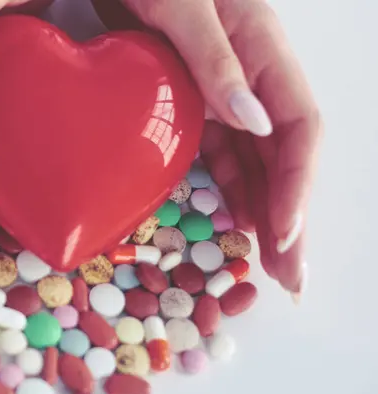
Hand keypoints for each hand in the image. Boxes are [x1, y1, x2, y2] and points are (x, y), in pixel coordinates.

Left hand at [123, 0, 321, 296]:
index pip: (299, 128)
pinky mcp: (195, 101)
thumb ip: (218, 59)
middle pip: (283, 156)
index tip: (283, 235)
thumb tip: (257, 123)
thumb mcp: (183, 5)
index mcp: (263, 51)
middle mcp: (252, 78)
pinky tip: (232, 218)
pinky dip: (230, 188)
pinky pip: (222, 152)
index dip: (297, 185)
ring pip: (255, 161)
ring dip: (262, 212)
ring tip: (264, 262)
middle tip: (289, 276)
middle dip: (289, 218)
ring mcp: (224, 92)